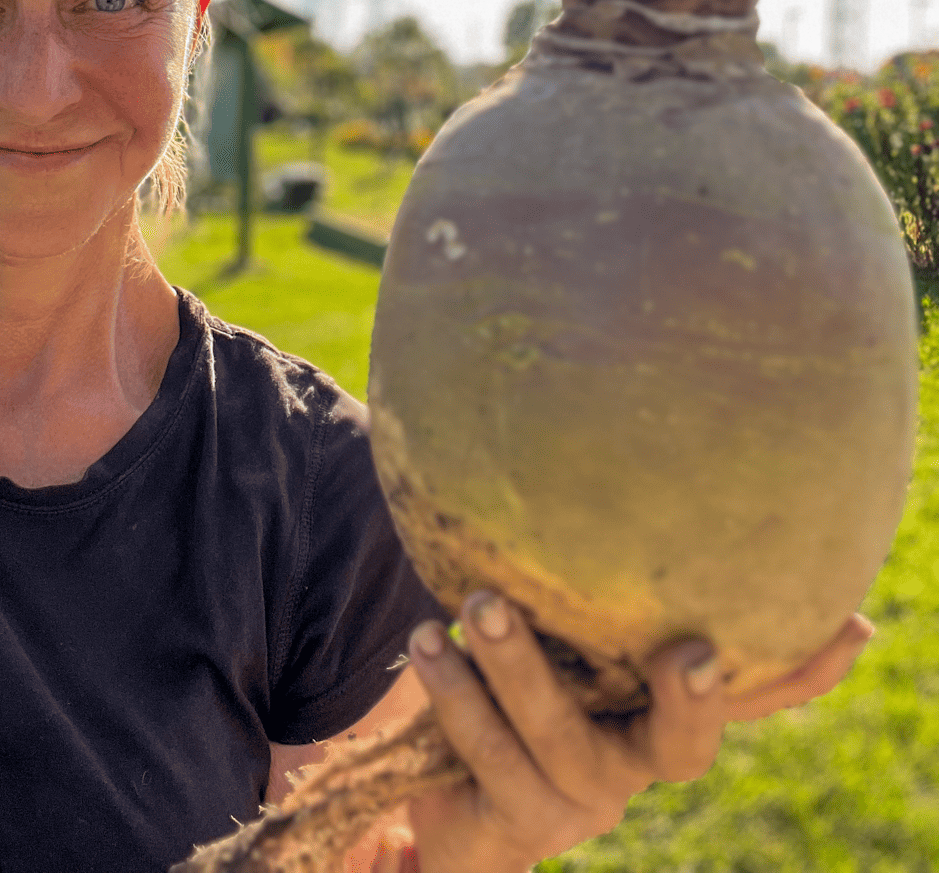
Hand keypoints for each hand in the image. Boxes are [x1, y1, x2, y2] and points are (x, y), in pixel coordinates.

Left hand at [396, 595, 871, 872]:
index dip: (804, 670)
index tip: (850, 624)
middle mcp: (636, 760)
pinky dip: (456, 696)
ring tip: (478, 603)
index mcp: (661, 709)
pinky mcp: (517, 820)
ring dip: (518, 667)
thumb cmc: (516, 680)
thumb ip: (590, 581)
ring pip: (558, 740)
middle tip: (684, 651)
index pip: (751, 695)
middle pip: (679, 743)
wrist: (450, 794)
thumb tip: (606, 459)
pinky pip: (489, 760)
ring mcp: (580, 800)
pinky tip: (429, 643)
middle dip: (688, 700)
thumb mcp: (561, 630)